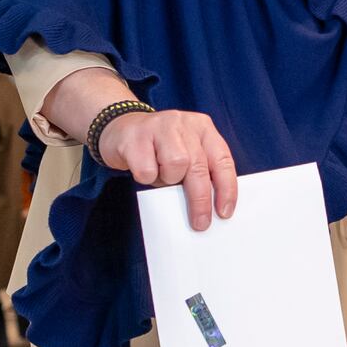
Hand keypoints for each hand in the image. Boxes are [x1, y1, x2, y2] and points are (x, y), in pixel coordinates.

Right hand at [95, 109, 236, 231]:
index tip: (224, 212)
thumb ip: (198, 170)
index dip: (226, 188)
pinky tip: (143, 168)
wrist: (120, 129)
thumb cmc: (158, 149)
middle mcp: (183, 123)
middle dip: (200, 199)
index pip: (222, 160)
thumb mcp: (185, 152)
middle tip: (200, 223)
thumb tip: (208, 208)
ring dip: (168, 180)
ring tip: (161, 176)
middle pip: (198, 166)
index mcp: (202, 127)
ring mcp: (158, 126)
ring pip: (175, 164)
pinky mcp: (135, 137)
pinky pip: (146, 170)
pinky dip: (146, 177)